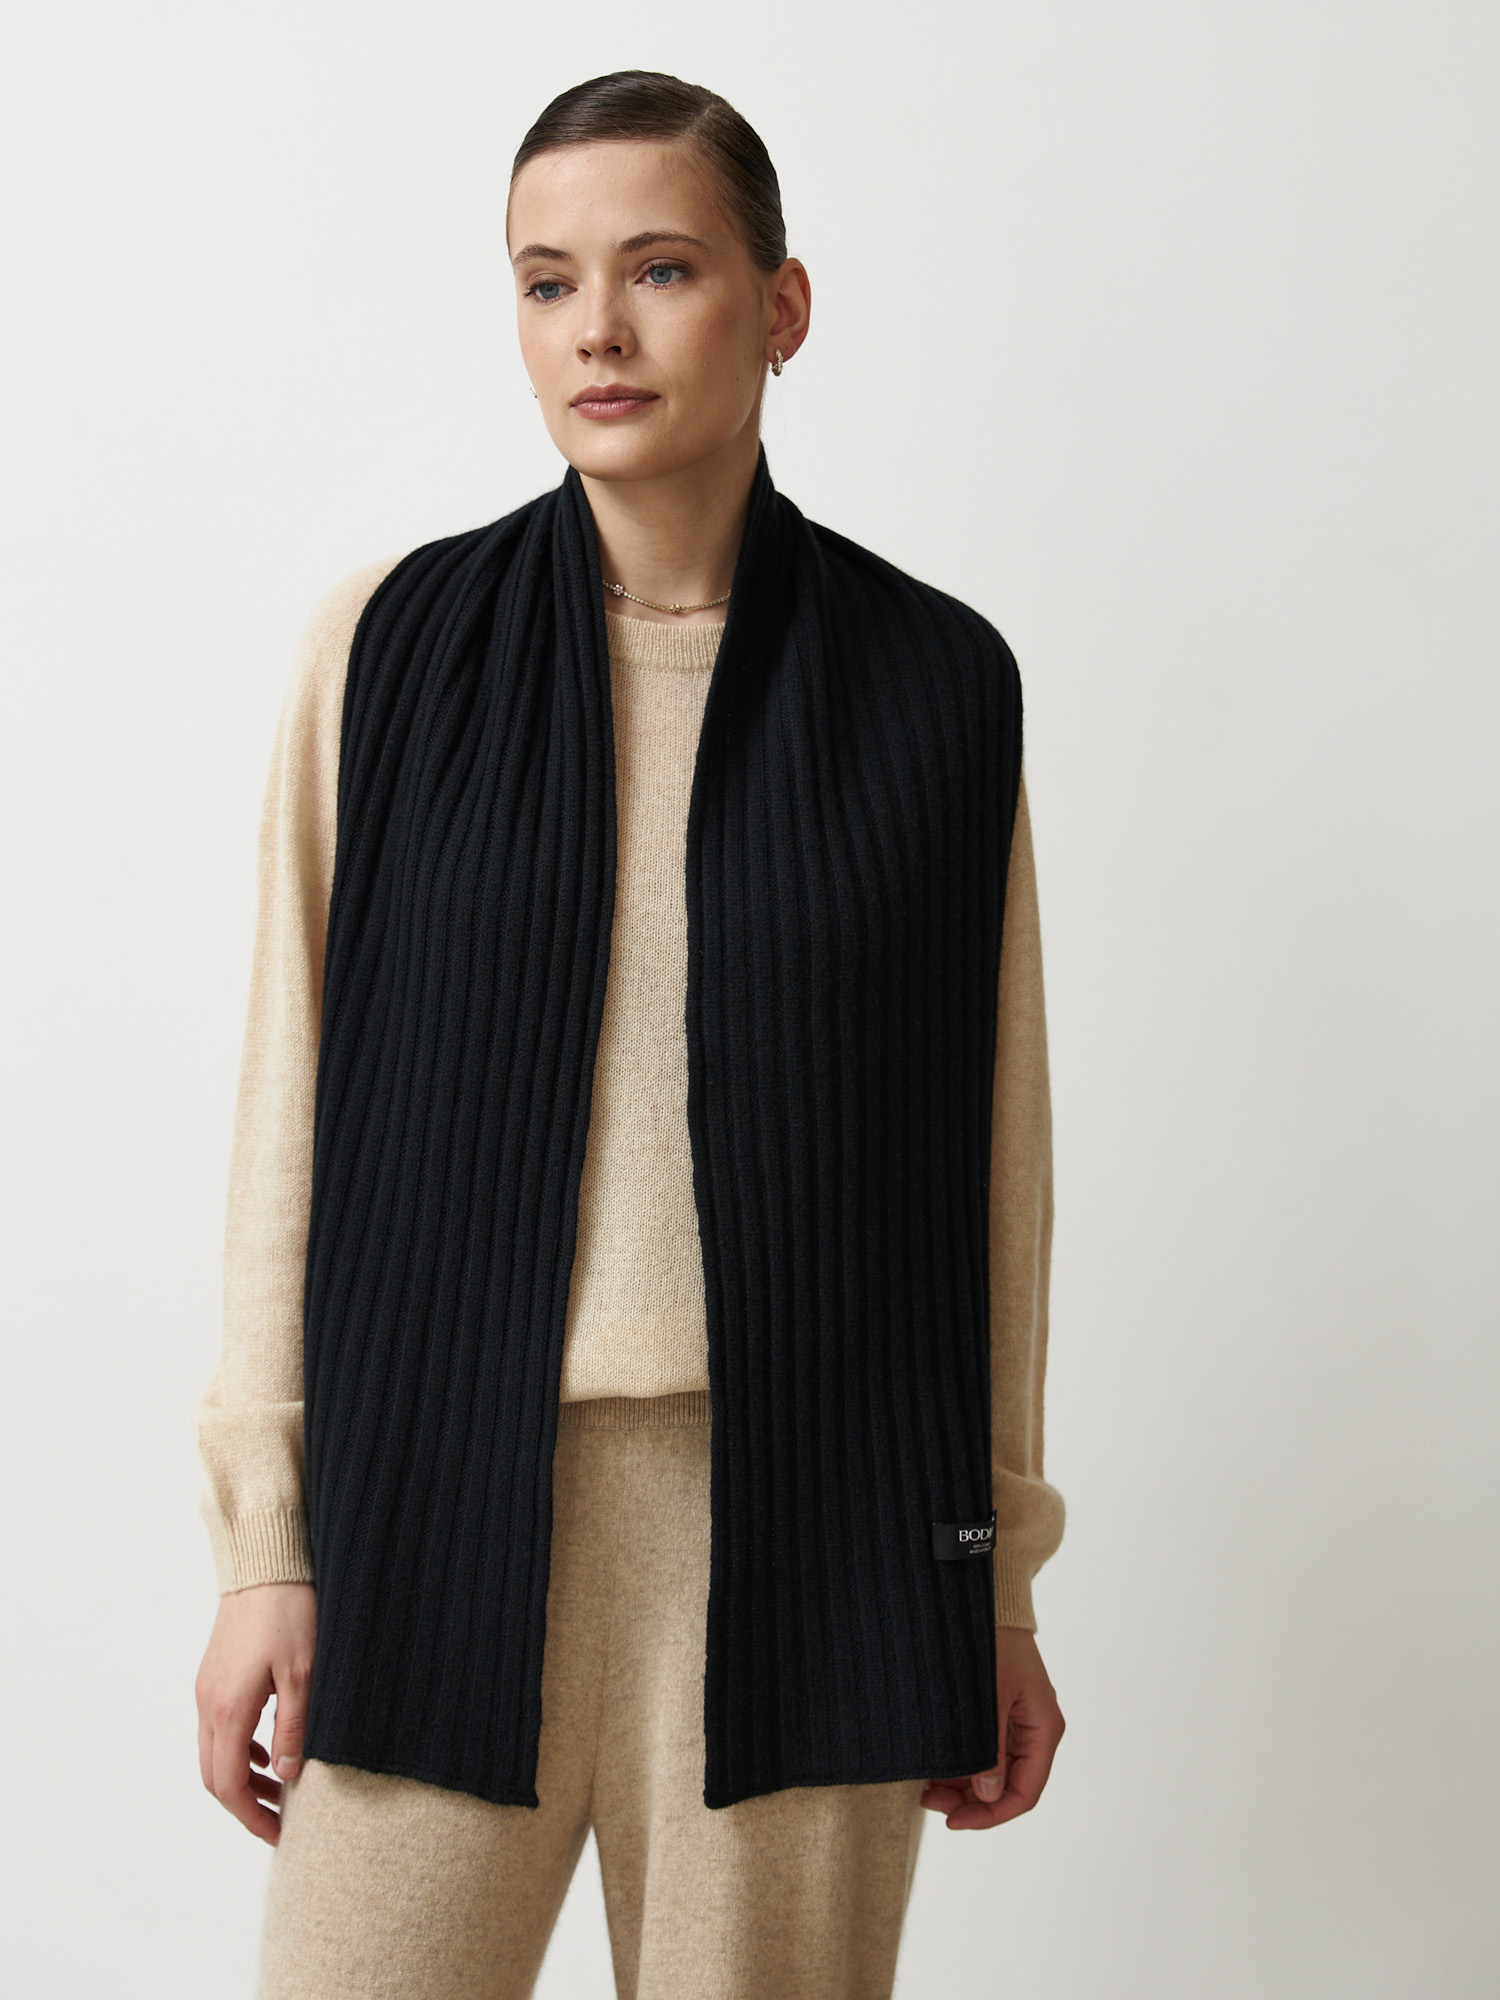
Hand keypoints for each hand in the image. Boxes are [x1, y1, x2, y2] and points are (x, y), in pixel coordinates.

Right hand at [195, 1581, 315, 1845]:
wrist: (265, 1563)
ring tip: (281, 1786)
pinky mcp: (213, 1675)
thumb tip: (288, 1775)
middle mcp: (207, 1703)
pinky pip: (217, 1728)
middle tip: (281, 1818)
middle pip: (213, 1776)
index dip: (252, 1816)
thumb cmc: (289, 1611)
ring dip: (242, 1777)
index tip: (279, 1834)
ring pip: (213, 1753)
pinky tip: (266, 1750)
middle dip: (245, 1804)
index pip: (228, 1784)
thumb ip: (293, 1728)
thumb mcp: (303, 1673)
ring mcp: (206, 1688)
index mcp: (228, 1708)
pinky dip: (238, 1750)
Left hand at [920, 1627, 1063, 1829]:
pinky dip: (961, 1762)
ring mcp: (1016, 1722)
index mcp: (1043, 1728)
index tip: (954, 1821)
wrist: (985, 1598)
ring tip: (926, 1787)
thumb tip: (988, 1794)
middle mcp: (1033, 1730)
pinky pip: (984, 1751)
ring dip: (962, 1785)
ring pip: (993, 1772)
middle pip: (1008, 1786)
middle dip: (971, 1801)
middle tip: (930, 1803)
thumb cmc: (991, 1640)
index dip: (991, 1814)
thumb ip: (990, 1748)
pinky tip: (935, 1766)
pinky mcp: (997, 1713)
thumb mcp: (989, 1697)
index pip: (1025, 1792)